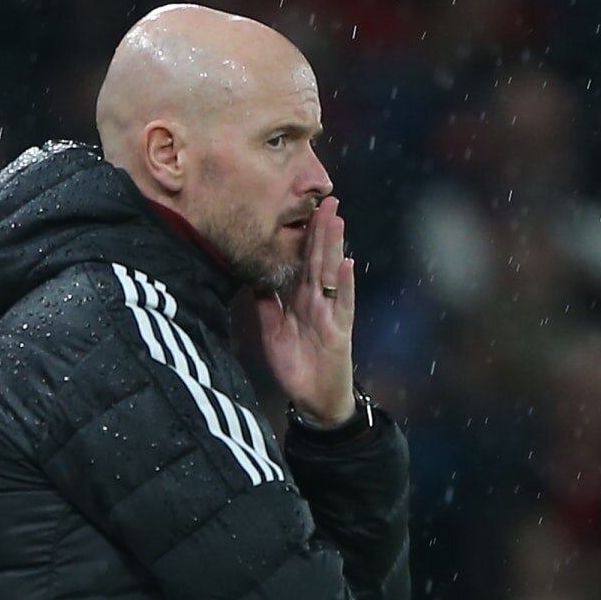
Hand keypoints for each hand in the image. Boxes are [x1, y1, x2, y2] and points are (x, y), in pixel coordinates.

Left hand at [255, 196, 355, 425]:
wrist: (314, 400)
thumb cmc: (298, 366)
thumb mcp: (273, 331)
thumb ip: (267, 303)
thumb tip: (254, 277)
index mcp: (302, 300)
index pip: (302, 261)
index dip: (303, 236)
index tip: (303, 208)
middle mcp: (318, 302)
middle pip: (318, 260)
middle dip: (322, 230)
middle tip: (326, 199)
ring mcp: (330, 314)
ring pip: (331, 275)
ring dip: (334, 247)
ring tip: (337, 219)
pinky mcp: (339, 332)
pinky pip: (342, 305)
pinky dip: (344, 285)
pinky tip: (346, 264)